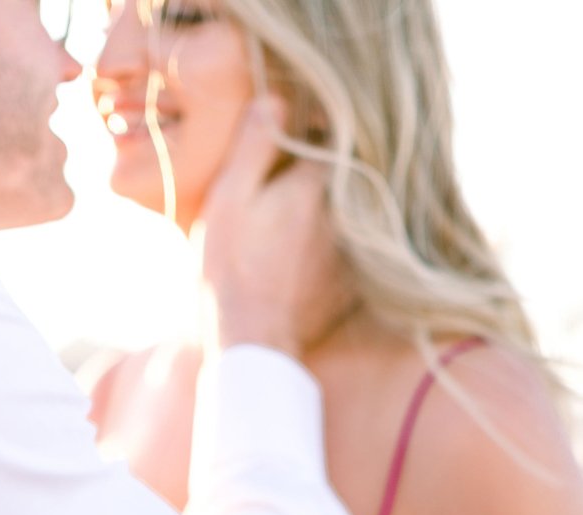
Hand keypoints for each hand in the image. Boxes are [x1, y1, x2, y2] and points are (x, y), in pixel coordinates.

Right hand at [194, 96, 352, 358]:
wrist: (251, 346)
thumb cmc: (231, 271)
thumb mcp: (228, 199)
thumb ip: (254, 146)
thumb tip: (276, 100)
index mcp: (317, 184)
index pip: (328, 135)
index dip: (306, 131)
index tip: (287, 136)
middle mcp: (347, 215)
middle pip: (343, 175)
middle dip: (320, 169)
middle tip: (290, 175)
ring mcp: (354, 253)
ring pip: (348, 214)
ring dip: (329, 209)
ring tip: (292, 220)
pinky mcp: (352, 287)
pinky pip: (350, 252)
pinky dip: (333, 247)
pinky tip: (303, 257)